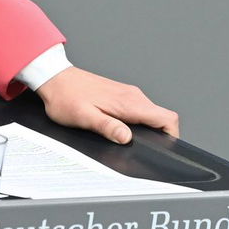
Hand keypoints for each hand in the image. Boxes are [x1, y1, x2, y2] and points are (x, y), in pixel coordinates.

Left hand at [33, 67, 178, 144]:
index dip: (172, 134)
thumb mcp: (84, 117)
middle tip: (144, 150)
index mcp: (129, 102)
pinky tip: (122, 129)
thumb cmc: (67, 97)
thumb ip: (108, 127)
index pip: (166, 117)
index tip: (165, 147)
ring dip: (148, 129)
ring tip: (131, 141)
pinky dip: (139, 122)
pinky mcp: (121, 95)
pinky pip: (140, 110)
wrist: (55, 78)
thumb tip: (127, 138)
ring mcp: (128, 94)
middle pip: (162, 117)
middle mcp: (132, 96)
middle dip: (160, 135)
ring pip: (151, 113)